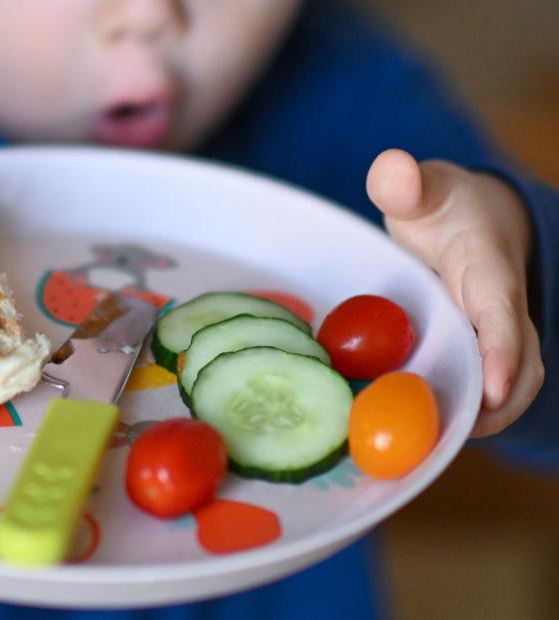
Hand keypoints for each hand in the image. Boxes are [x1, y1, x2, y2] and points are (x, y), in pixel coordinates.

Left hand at [367, 149, 543, 436]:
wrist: (476, 221)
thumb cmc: (443, 208)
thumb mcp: (425, 190)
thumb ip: (406, 182)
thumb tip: (392, 167)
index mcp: (490, 272)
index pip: (503, 317)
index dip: (502, 355)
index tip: (494, 393)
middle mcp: (505, 312)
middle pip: (518, 368)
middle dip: (492, 408)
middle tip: (440, 442)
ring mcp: (498, 337)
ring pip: (507, 387)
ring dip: (478, 418)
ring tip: (427, 448)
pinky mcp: (484, 354)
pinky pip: (484, 388)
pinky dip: (464, 413)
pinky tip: (422, 434)